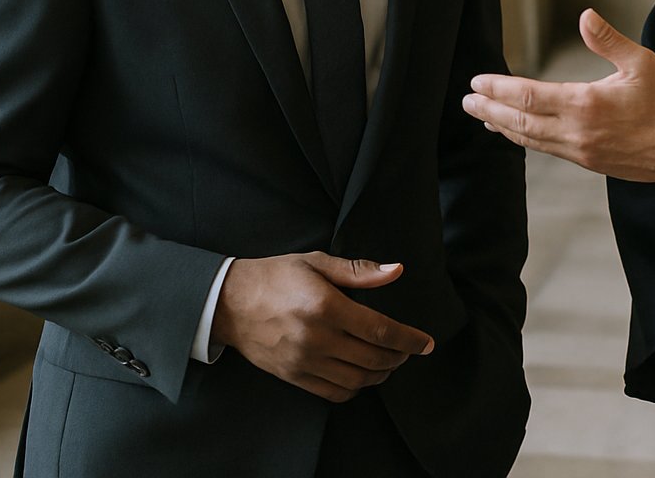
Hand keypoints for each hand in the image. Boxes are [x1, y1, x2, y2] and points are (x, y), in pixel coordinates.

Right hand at [211, 251, 433, 402]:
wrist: (228, 303)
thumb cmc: (275, 276)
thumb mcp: (316, 262)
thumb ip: (359, 271)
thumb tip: (396, 271)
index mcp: (325, 306)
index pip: (379, 330)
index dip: (409, 339)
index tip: (427, 343)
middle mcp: (316, 338)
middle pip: (373, 358)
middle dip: (400, 357)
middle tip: (410, 350)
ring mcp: (304, 361)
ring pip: (357, 379)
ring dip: (382, 374)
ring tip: (390, 362)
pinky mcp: (294, 376)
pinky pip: (334, 392)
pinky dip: (356, 387)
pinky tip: (363, 375)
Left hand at [461, 8, 654, 187]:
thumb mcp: (641, 63)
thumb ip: (608, 40)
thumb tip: (584, 15)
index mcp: (585, 104)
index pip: (528, 96)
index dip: (498, 89)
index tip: (477, 81)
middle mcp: (576, 132)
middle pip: (519, 122)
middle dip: (489, 110)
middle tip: (466, 101)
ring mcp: (580, 151)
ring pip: (530, 140)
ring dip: (503, 127)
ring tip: (483, 116)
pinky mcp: (589, 162)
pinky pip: (547, 150)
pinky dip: (525, 140)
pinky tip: (518, 134)